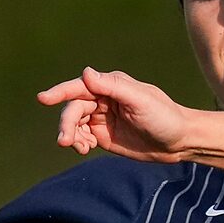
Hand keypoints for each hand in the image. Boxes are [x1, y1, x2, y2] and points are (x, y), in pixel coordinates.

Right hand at [35, 67, 195, 160]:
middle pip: (74, 108)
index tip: (43, 99)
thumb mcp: (141, 100)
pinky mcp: (103, 136)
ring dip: (71, 135)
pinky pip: (82, 137)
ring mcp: (101, 118)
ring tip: (80, 148)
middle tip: (66, 142)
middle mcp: (103, 99)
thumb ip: (113, 87)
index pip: (80, 87)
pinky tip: (86, 149)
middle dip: (67, 124)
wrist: (180, 142)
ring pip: (75, 123)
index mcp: (111, 86)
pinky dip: (79, 143)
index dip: (60, 92)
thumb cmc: (165, 116)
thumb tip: (86, 73)